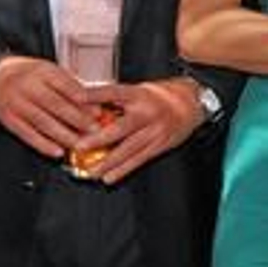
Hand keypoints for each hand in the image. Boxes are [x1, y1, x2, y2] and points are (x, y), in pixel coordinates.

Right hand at [0, 55, 95, 156]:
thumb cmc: (29, 75)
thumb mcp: (48, 70)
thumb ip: (68, 85)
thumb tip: (93, 103)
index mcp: (41, 70)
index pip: (63, 84)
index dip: (81, 98)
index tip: (96, 109)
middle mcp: (27, 85)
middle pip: (54, 104)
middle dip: (77, 118)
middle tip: (93, 129)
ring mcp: (16, 103)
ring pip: (42, 121)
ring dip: (63, 134)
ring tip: (79, 143)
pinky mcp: (8, 118)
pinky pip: (27, 134)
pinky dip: (43, 144)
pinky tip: (57, 151)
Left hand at [74, 78, 205, 184]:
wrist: (191, 104)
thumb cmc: (159, 97)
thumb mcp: (139, 90)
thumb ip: (116, 99)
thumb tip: (88, 106)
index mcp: (138, 94)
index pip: (113, 92)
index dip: (95, 95)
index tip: (77, 98)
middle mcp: (147, 112)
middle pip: (120, 128)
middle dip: (98, 139)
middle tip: (79, 147)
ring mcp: (155, 130)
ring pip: (128, 149)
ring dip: (107, 162)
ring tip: (90, 170)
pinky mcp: (160, 145)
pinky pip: (139, 160)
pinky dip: (123, 170)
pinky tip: (109, 176)